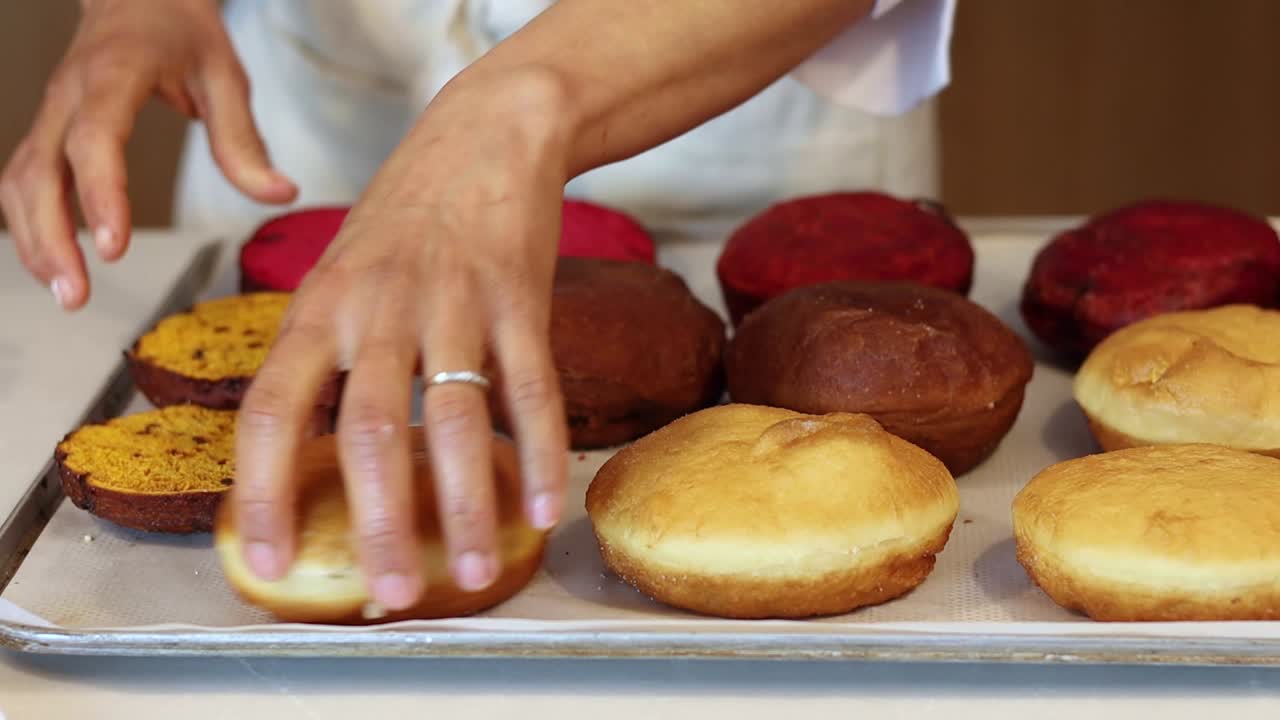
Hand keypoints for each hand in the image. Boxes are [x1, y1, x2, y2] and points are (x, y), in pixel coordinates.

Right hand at [1, 0, 295, 309]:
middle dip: (52, 238)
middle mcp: (70, 95)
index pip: (96, 139)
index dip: (100, 195)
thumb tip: (278, 193)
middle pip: (40, 171)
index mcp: (114, 74)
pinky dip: (29, 225)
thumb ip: (245, 140)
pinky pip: (22, 180)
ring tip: (66, 293)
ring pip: (20, 181)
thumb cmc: (179, 30)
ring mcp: (51, 112)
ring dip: (34, 240)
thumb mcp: (225, 75)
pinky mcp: (46, 129)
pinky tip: (51, 264)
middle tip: (78, 295)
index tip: (112, 247)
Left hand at [233, 69, 570, 610]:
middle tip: (386, 593)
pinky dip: (540, 453)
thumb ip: (327, 356)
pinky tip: (546, 508)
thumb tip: (313, 455)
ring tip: (471, 573)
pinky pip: (534, 389)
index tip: (267, 561)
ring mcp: (454, 303)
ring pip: (456, 421)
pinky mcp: (521, 299)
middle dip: (378, 523)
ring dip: (465, 507)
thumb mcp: (340, 274)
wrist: (486, 134)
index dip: (263, 492)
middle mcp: (378, 309)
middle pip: (369, 431)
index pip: (270, 411)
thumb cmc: (406, 216)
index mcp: (319, 308)